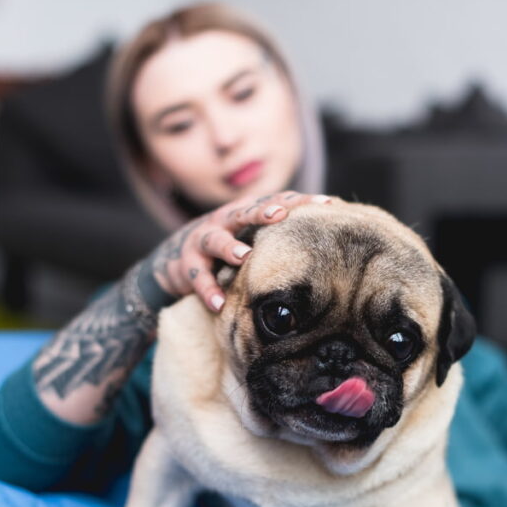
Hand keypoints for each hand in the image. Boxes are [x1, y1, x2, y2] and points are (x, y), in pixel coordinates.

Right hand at [150, 191, 334, 311]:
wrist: (178, 257)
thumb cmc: (229, 244)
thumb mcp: (252, 233)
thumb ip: (280, 233)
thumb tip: (329, 234)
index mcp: (246, 212)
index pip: (276, 201)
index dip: (300, 201)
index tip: (328, 203)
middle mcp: (225, 221)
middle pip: (243, 212)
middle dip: (260, 213)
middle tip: (278, 215)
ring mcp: (203, 240)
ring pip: (216, 240)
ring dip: (229, 247)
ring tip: (243, 256)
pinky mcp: (188, 264)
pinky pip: (198, 277)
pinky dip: (209, 291)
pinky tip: (220, 304)